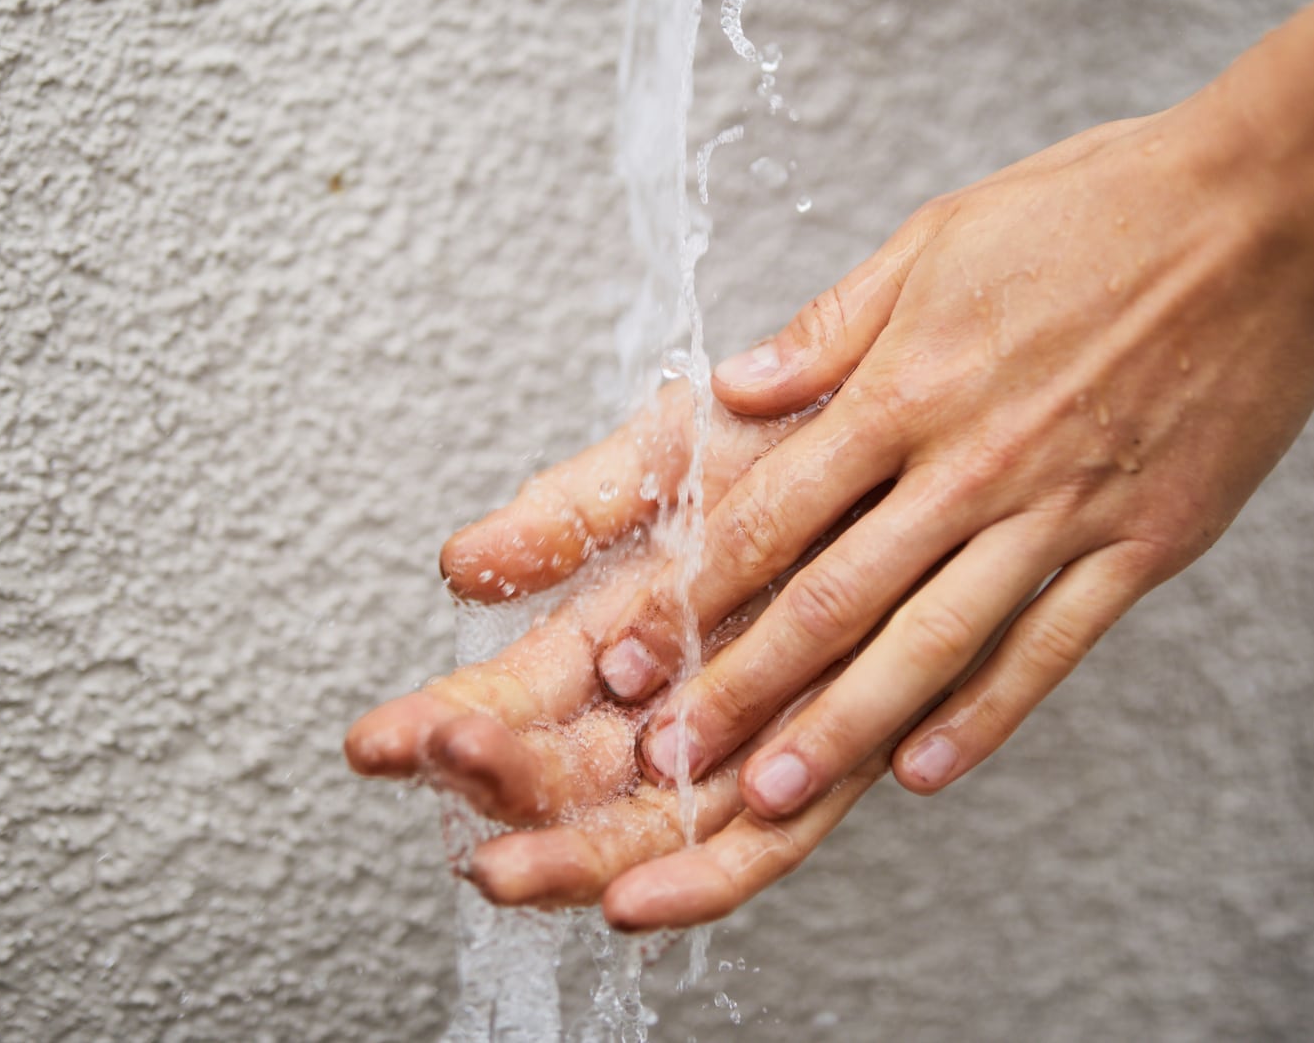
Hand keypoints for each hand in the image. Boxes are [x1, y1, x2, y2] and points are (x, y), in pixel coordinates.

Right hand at [345, 385, 894, 928]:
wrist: (932, 410)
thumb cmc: (802, 430)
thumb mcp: (671, 457)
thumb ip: (574, 515)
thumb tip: (462, 566)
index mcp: (618, 625)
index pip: (513, 696)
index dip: (444, 723)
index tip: (382, 741)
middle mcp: (674, 696)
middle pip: (568, 776)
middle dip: (497, 792)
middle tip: (445, 780)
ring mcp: (750, 734)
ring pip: (649, 825)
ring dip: (571, 854)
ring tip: (505, 865)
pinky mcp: (838, 756)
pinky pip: (764, 844)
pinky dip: (701, 879)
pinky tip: (636, 903)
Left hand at [589, 103, 1313, 817]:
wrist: (1264, 215)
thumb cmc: (1096, 209)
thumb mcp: (940, 238)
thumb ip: (832, 328)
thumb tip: (733, 389)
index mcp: (910, 384)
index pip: (774, 508)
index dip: (693, 590)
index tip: (633, 652)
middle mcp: (972, 461)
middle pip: (835, 595)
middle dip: (742, 682)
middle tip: (668, 758)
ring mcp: (1060, 510)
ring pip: (931, 640)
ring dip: (843, 724)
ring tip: (772, 793)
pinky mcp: (1141, 544)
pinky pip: (1049, 647)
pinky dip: (985, 715)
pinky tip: (924, 772)